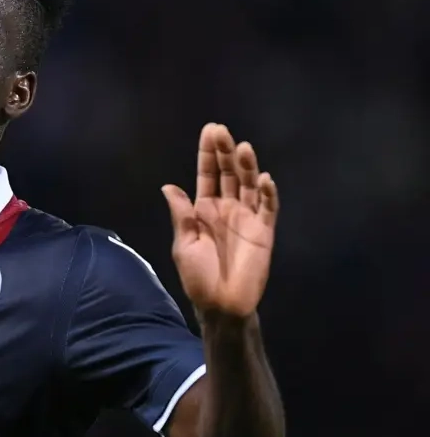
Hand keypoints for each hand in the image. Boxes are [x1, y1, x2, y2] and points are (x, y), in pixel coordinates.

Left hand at [162, 123, 278, 318]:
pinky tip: (263, 179)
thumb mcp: (184, 245)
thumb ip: (182, 216)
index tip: (209, 131)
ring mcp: (247, 218)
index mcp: (204, 210)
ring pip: (248, 185)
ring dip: (247, 166)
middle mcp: (227, 208)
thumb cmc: (198, 277)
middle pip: (228, 174)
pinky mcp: (264, 231)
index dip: (208, 154)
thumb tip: (168, 186)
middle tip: (222, 131)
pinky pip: (268, 208)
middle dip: (225, 152)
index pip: (207, 175)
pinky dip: (267, 193)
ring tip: (243, 148)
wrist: (221, 305)